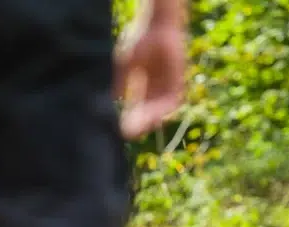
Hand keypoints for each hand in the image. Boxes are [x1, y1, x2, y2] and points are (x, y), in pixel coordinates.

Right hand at [113, 16, 185, 139]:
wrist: (158, 29)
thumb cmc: (140, 42)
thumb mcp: (125, 66)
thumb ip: (120, 83)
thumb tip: (110, 102)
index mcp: (143, 85)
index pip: (136, 108)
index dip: (129, 119)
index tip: (119, 130)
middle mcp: (156, 89)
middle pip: (147, 113)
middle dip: (138, 123)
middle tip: (127, 134)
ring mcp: (167, 86)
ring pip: (158, 110)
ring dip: (148, 120)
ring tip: (138, 128)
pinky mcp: (178, 83)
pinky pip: (171, 102)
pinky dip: (161, 110)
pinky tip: (151, 117)